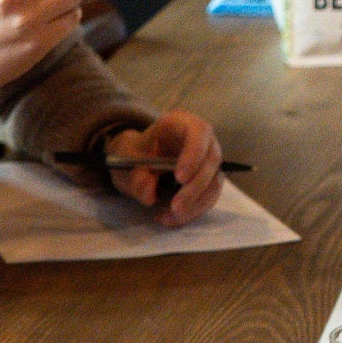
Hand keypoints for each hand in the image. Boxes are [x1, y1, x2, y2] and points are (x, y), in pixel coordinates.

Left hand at [108, 108, 224, 226]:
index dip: (194, 154)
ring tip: (170, 217)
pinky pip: (208, 197)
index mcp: (181, 123)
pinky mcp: (208, 180)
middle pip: (212, 160)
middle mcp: (202, 140)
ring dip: (196, 204)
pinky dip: (193, 211)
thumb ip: (136, 176)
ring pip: (214, 183)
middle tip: (176, 207)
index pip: (199, 132)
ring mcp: (208, 160)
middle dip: (195, 188)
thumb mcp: (126, 160)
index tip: (180, 178)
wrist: (138, 162)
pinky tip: (171, 219)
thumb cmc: (135, 153)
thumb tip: (150, 194)